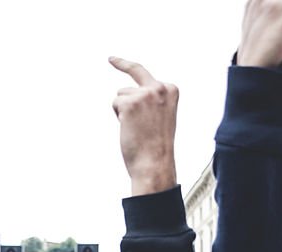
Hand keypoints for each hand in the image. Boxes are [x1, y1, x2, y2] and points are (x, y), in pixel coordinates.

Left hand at [109, 57, 177, 195]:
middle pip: (136, 71)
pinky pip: (115, 103)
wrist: (155, 163)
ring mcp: (145, 93)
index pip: (149, 78)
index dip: (136, 77)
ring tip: (136, 128)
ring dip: (123, 111)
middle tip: (110, 58)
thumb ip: (152, 101)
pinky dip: (118, 116)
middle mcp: (159, 87)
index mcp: (171, 90)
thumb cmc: (156, 145)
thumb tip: (133, 97)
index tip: (121, 63)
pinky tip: (130, 128)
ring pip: (122, 94)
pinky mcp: (130, 102)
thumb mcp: (161, 117)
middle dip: (122, 63)